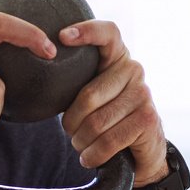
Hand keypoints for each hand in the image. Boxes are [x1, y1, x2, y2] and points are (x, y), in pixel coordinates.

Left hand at [58, 19, 167, 184]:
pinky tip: (89, 158)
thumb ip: (77, 83)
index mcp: (117, 58)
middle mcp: (134, 70)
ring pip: (96, 122)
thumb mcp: (93, 96)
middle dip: (72, 123)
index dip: (87, 31)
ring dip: (81, 142)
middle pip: (88, 95)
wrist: (142, 152)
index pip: (108, 32)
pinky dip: (93, 155)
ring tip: (81, 146)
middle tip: (71, 133)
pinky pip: (108, 140)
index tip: (62, 37)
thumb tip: (42, 78)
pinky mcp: (147, 119)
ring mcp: (143, 94)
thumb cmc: (108, 120)